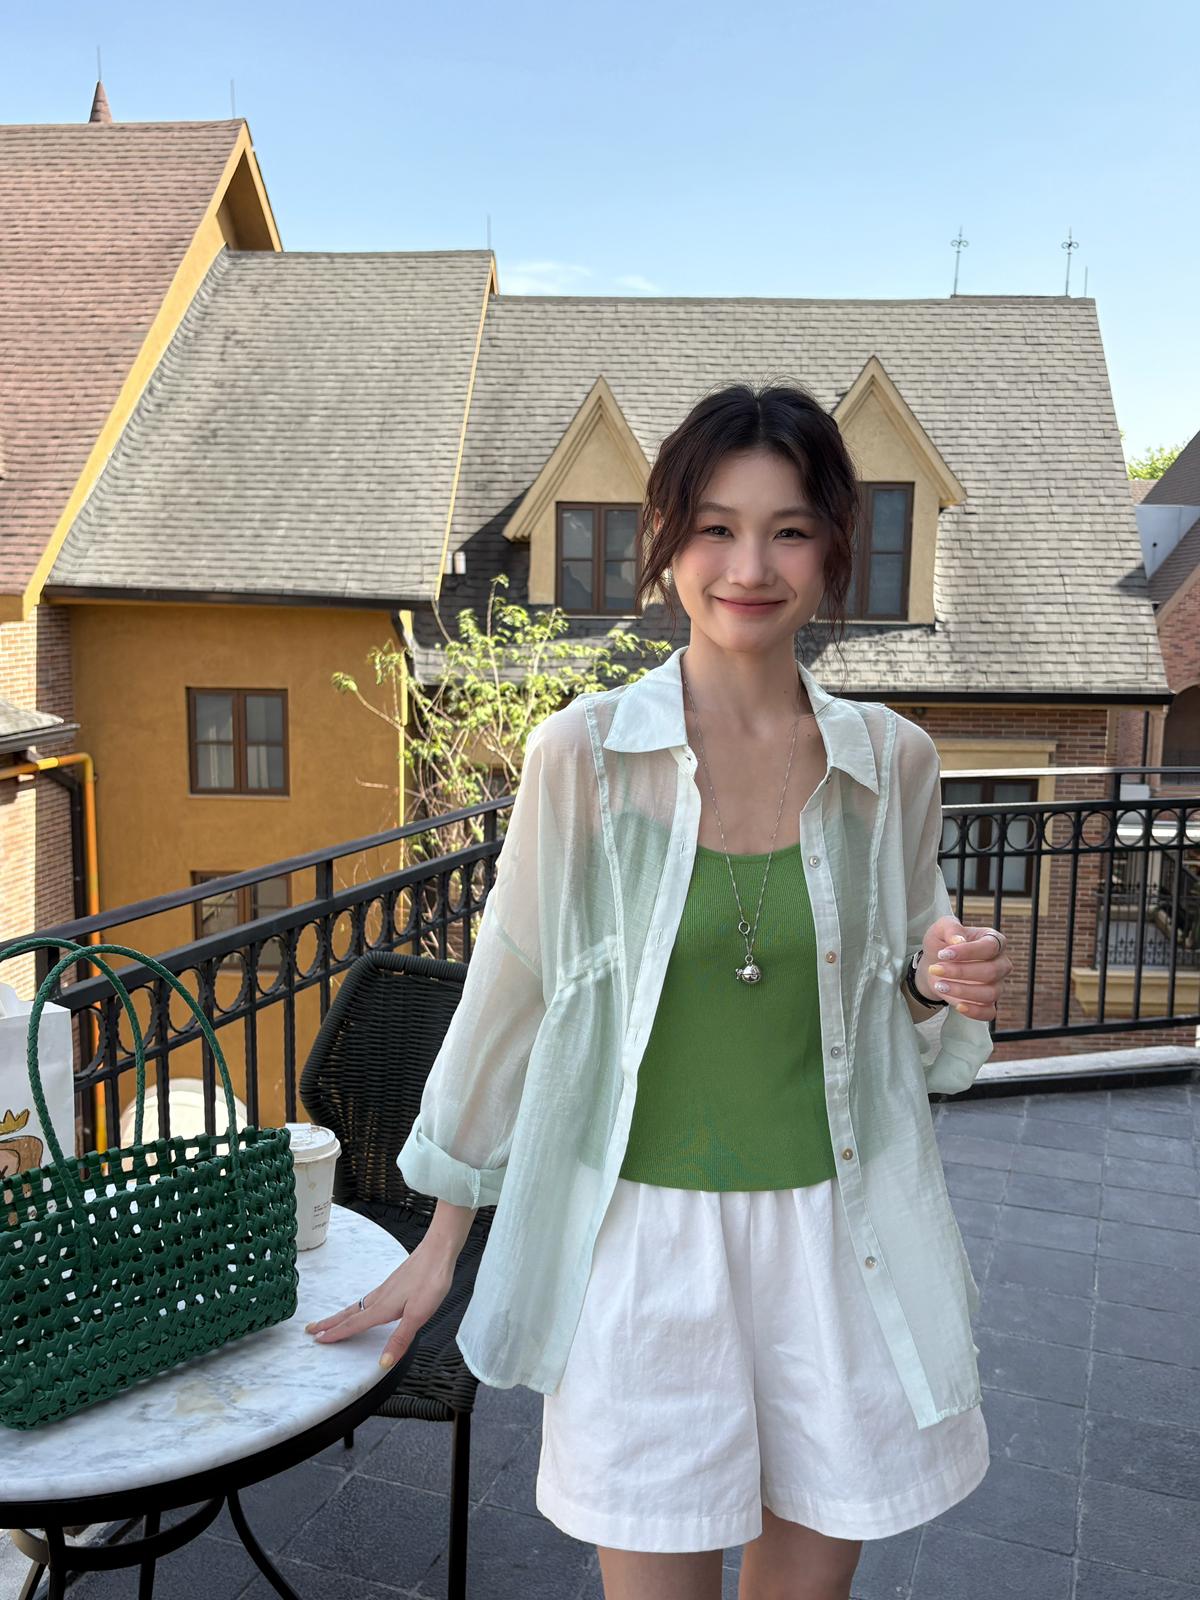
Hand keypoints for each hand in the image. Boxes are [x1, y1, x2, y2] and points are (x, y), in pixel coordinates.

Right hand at [304, 1244, 455, 1368]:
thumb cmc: (431, 1279)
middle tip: (311, 1329)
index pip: (354, 1324)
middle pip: (349, 1313)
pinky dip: (358, 1306)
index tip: (318, 1340)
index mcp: (383, 1308)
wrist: (439, 1250)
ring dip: (342, 1314)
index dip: (336, 1334)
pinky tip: (366, 1307)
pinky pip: (369, 1298)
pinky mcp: (395, 1283)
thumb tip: (383, 1362)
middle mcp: (380, 1298)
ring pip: (358, 1305)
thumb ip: (400, 1339)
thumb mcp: (419, 1315)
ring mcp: (387, 1289)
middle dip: (330, 1323)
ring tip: (332, 1321)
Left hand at [914, 916, 1012, 1021]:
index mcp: (994, 941)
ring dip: (962, 990)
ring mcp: (997, 985)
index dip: (967, 952)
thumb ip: (950, 927)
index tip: (943, 954)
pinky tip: (958, 1005)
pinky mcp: (989, 1003)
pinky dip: (975, 1011)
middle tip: (936, 969)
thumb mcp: (940, 929)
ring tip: (940, 985)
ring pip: (990, 993)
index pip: (989, 947)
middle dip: (960, 972)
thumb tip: (959, 941)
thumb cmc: (942, 945)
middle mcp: (1000, 963)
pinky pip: (989, 1013)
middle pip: (991, 972)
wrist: (934, 967)